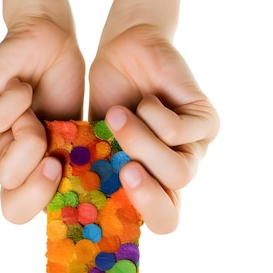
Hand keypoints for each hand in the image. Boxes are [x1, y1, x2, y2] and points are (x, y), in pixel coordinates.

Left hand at [0, 16, 84, 223]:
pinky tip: (21, 86)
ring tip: (33, 108)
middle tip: (54, 154)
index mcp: (26, 173)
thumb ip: (78, 168)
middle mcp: (0, 161)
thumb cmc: (64, 91)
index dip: (42, 202)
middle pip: (12, 207)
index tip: (63, 170)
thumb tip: (85, 199)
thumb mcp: (80, 137)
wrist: (50, 43)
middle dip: (41, 181)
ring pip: (5, 168)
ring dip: (31, 133)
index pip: (18, 212)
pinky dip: (17, 100)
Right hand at [89, 24, 219, 233]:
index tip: (107, 202)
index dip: (139, 221)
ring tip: (118, 116)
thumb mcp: (93, 139)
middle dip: (145, 195)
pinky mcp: (206, 121)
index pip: (162, 222)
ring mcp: (195, 150)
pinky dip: (152, 116)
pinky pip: (179, 134)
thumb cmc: (109, 96)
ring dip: (141, 144)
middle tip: (124, 170)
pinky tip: (145, 99)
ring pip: (178, 172)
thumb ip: (90, 170)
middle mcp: (175, 174)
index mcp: (152, 185)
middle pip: (171, 214)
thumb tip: (65, 202)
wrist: (127, 50)